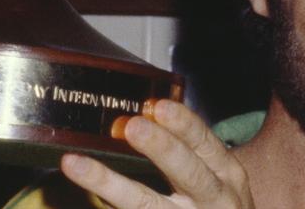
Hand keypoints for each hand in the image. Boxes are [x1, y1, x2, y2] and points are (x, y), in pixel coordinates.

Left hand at [61, 100, 254, 208]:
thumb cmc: (220, 206)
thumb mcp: (222, 179)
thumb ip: (192, 154)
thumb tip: (146, 117)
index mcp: (227, 173)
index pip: (204, 142)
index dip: (183, 123)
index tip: (158, 106)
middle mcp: (215, 199)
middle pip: (187, 172)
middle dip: (160, 148)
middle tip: (132, 126)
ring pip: (148, 205)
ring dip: (111, 185)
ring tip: (76, 164)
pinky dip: (109, 203)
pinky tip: (81, 194)